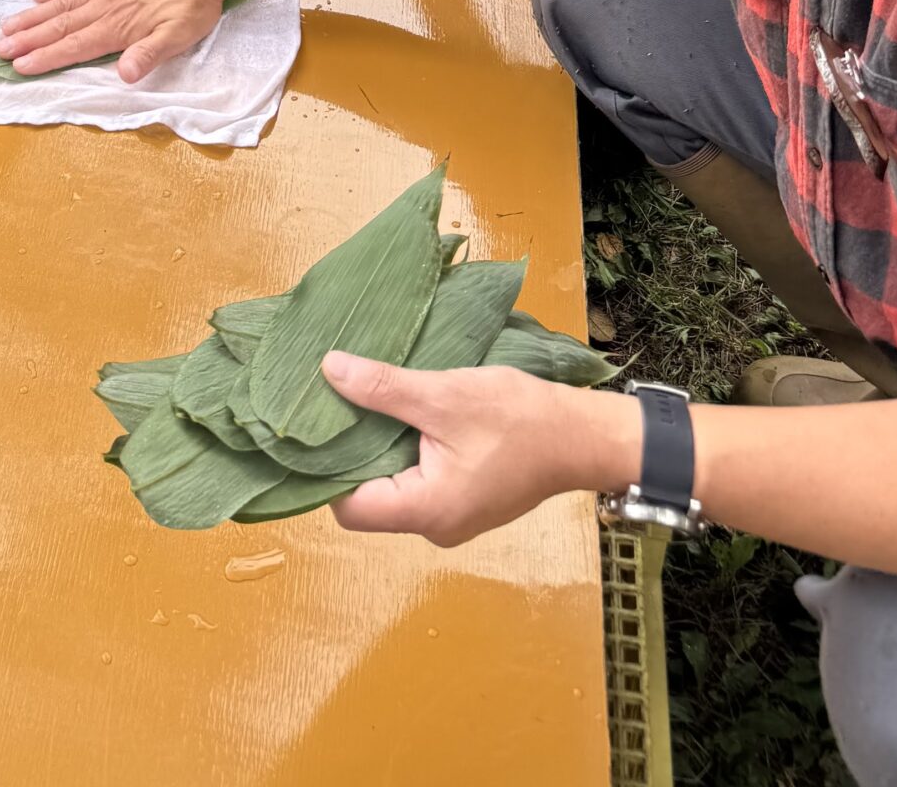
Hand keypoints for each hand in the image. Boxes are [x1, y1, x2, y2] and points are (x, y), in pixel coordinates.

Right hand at [0, 0, 228, 79]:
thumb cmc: (193, 5)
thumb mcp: (180, 36)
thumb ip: (149, 54)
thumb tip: (124, 75)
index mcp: (118, 27)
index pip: (75, 46)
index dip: (46, 58)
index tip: (19, 66)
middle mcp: (104, 7)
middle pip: (59, 26)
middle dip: (28, 40)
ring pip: (61, 5)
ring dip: (32, 17)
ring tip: (7, 25)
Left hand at [322, 355, 619, 546]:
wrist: (580, 436)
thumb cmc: (516, 418)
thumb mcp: (444, 395)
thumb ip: (384, 388)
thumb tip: (328, 370)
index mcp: (426, 511)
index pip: (349, 508)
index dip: (325, 469)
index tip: (316, 424)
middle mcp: (434, 527)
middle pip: (368, 499)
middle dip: (350, 453)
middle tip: (335, 403)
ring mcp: (451, 518)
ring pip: (393, 487)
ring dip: (379, 448)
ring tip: (363, 400)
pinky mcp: (464, 501)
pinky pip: (419, 482)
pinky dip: (404, 451)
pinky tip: (399, 413)